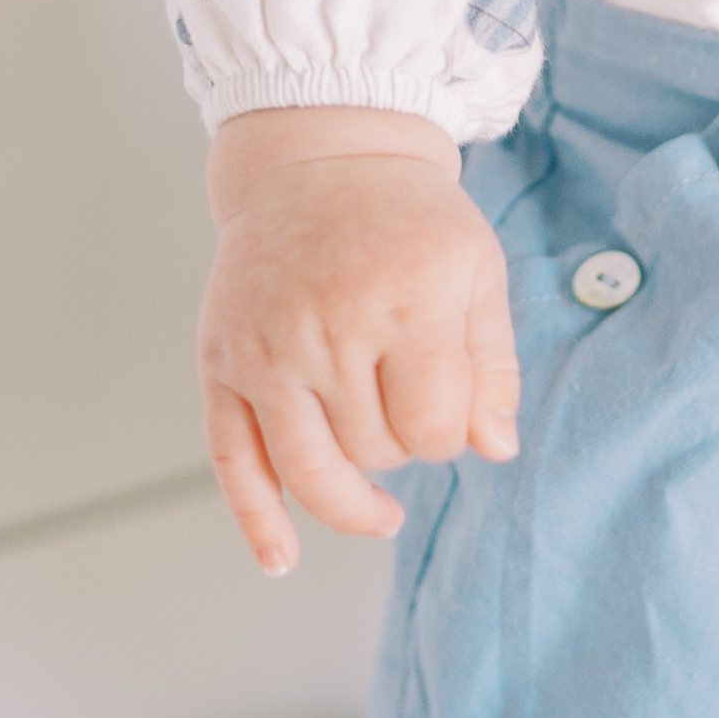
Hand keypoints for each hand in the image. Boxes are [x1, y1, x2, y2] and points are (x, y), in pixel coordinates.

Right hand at [201, 108, 522, 575]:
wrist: (316, 158)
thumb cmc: (406, 216)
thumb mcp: (475, 269)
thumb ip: (490, 364)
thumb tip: (497, 450)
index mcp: (402, 303)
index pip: (434, 429)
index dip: (451, 432)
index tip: (449, 400)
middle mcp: (326, 329)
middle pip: (375, 451)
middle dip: (404, 444)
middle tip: (406, 400)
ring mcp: (266, 350)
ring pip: (312, 472)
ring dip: (350, 501)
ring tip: (380, 510)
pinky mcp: (221, 362)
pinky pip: (232, 461)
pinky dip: (256, 519)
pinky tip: (282, 559)